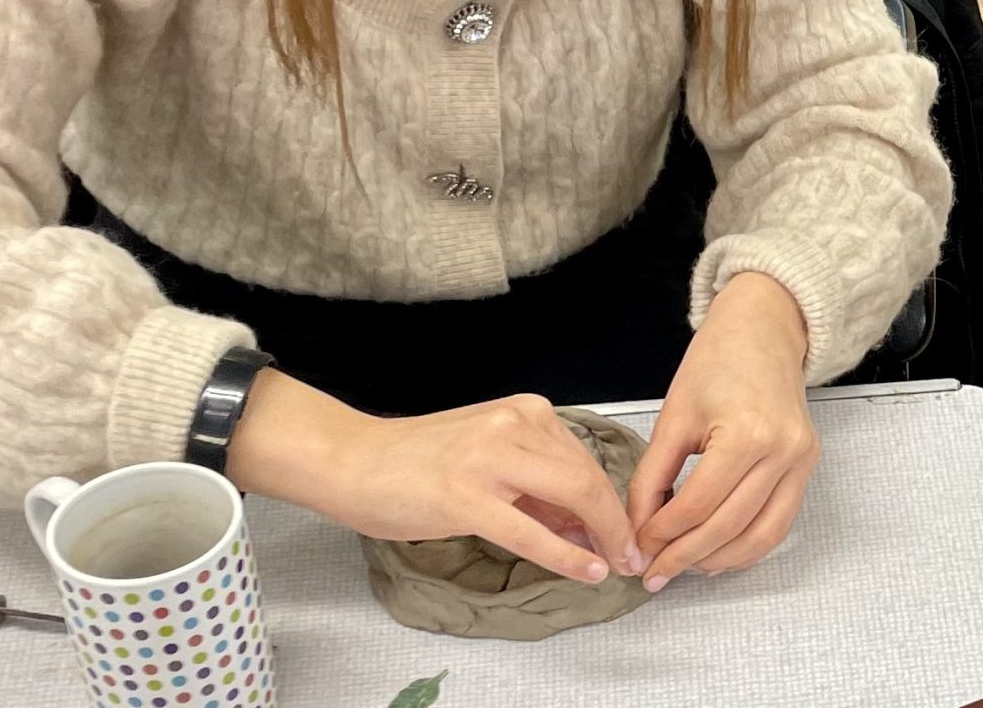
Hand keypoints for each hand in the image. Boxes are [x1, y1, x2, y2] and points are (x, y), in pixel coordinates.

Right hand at [228, 372, 641, 584]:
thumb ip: (537, 483)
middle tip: (630, 555)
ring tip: (613, 565)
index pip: (585, 458)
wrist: (352, 461)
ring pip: (571, 496)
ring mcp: (489, 458)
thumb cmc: (417, 463)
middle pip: (588, 476)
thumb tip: (586, 522)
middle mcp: (514, 425)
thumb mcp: (489, 457)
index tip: (626, 533)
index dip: (612, 501)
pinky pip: (532, 531)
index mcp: (524, 412)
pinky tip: (587, 571)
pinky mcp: (466, 496)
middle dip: (616, 522)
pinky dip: (567, 555)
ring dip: (600, 537)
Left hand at [629, 272, 819, 589]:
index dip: (662, 535)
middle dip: (684, 557)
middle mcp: (783, 453)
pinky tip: (717, 554)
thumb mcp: (673, 416)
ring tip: (682, 568)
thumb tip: (637, 530)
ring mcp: (801, 462)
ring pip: (760, 538)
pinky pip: (780, 524)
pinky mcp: (807, 467)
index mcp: (747, 435)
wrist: (764, 330)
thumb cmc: (717, 362)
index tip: (637, 549)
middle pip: (728, 528)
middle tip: (653, 574)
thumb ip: (652, 477)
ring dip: (718, 561)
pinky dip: (748, 547)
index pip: (698, 506)